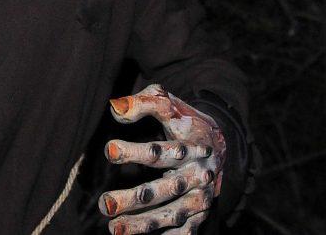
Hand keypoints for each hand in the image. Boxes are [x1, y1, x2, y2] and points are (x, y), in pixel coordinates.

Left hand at [98, 84, 224, 234]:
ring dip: (143, 223)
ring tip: (113, 227)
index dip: (135, 151)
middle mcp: (198, 175)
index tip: (109, 149)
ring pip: (173, 214)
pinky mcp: (200, 215)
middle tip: (105, 203)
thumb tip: (116, 108)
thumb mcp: (169, 105)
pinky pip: (184, 231)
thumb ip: (143, 103)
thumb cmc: (185, 122)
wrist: (219, 145)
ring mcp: (201, 198)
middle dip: (134, 199)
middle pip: (166, 189)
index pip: (162, 151)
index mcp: (192, 148)